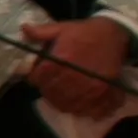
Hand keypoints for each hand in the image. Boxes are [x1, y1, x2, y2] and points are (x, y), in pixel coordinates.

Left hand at [19, 15, 134, 118]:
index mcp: (59, 62)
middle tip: (51, 86)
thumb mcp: (61, 28)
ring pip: (68, 105)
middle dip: (48, 91)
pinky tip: (79, 103)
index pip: (38, 80)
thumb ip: (40, 32)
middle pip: (52, 94)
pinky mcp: (104, 92)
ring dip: (62, 102)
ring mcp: (90, 87)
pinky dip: (82, 110)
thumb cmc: (84, 32)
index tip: (38, 76)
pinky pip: (90, 110)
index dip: (35, 78)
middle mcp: (73, 77)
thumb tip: (23, 29)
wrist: (114, 33)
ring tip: (63, 95)